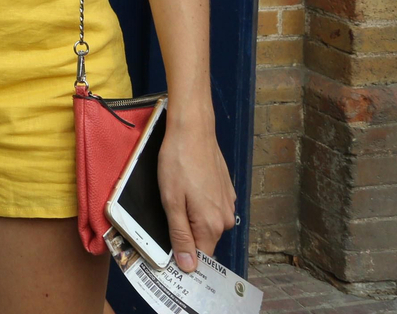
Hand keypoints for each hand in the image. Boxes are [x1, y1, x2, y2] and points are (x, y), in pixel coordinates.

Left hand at [156, 112, 236, 272]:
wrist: (193, 130)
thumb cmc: (178, 162)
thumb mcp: (171, 202)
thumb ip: (180, 236)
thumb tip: (189, 266)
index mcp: (211, 225)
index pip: (200, 256)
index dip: (184, 255)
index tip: (169, 250)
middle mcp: (225, 218)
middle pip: (204, 240)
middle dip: (186, 234)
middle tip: (169, 214)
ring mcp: (228, 203)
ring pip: (207, 223)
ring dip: (192, 217)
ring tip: (178, 196)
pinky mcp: (226, 190)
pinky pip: (212, 207)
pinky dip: (200, 203)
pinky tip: (189, 187)